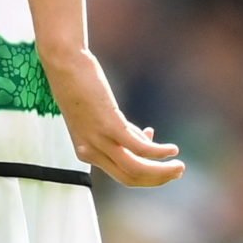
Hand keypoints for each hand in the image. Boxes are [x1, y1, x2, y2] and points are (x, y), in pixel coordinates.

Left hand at [43, 47, 184, 187]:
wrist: (62, 63)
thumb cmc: (79, 84)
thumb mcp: (99, 113)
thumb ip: (121, 128)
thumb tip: (147, 136)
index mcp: (85, 152)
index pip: (120, 174)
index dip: (145, 171)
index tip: (159, 156)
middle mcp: (90, 151)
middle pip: (129, 178)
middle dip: (156, 179)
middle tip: (177, 172)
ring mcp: (99, 139)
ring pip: (135, 169)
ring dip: (161, 172)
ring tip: (179, 166)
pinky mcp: (109, 124)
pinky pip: (139, 148)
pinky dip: (159, 152)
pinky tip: (172, 149)